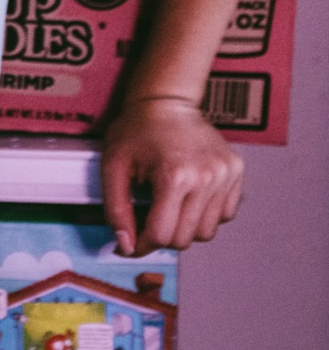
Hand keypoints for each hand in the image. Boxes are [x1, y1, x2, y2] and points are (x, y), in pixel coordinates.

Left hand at [101, 99, 242, 256]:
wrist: (167, 102)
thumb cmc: (138, 130)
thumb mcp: (113, 167)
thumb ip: (116, 210)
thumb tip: (126, 246)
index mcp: (175, 175)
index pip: (161, 235)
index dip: (141, 245)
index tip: (131, 244)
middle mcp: (207, 177)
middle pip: (184, 239)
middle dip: (161, 237)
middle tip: (147, 220)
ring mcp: (226, 175)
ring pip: (206, 232)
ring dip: (184, 228)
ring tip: (168, 206)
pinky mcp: (236, 172)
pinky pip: (224, 215)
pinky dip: (205, 216)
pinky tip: (188, 198)